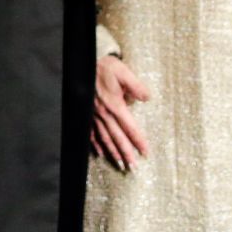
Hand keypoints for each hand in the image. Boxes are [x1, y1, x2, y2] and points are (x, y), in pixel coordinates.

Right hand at [92, 54, 151, 169]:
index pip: (130, 127)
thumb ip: (136, 86)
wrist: (83, 63)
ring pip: (104, 138)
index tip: (145, 153)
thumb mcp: (123, 72)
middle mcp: (104, 114)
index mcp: (114, 105)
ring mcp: (93, 116)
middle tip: (133, 168)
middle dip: (126, 153)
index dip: (138, 141)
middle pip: (117, 137)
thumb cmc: (104, 67)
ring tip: (120, 164)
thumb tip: (147, 97)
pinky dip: (96, 144)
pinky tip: (100, 153)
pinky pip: (91, 133)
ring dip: (113, 152)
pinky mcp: (86, 114)